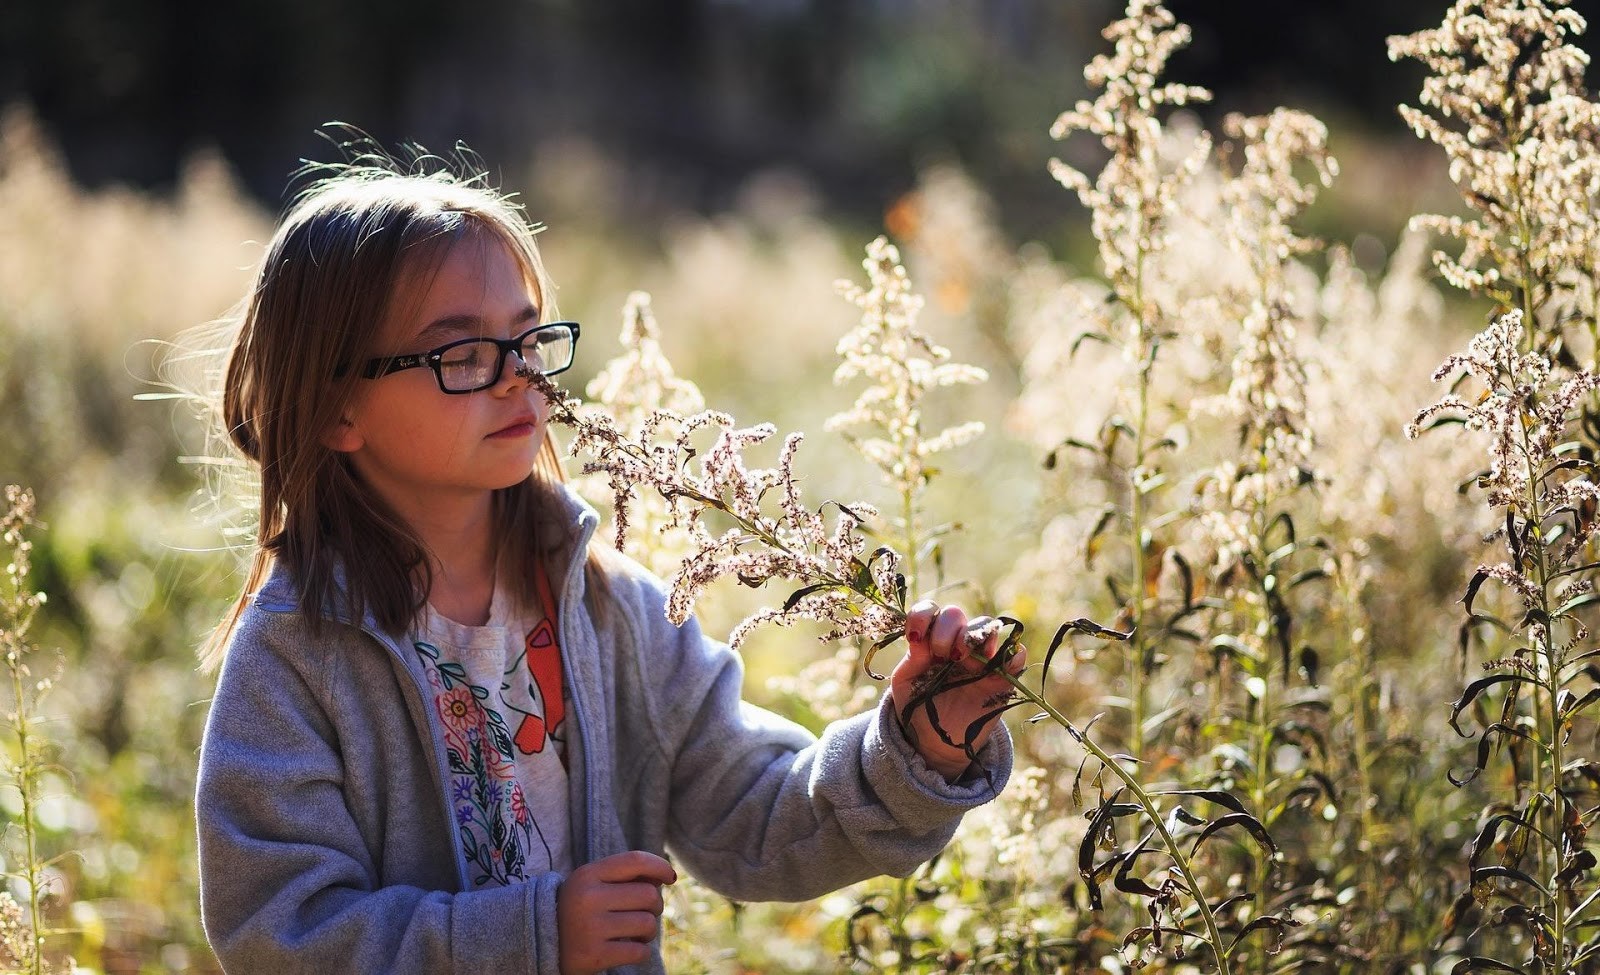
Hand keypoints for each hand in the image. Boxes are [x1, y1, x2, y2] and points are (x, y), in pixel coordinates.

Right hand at [557, 850, 676, 973]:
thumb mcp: (593, 885)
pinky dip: (640, 952)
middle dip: (655, 906)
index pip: (635, 860)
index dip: (660, 866)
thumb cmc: (580, 911)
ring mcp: (590, 927)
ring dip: (648, 932)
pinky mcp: (593, 955)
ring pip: (647, 923)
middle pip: (649, 894)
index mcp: (587, 875)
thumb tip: (665, 875)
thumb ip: (624, 876)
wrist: (543, 945)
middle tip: (642, 914)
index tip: (670, 878)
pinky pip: (639, 952)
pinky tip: (627, 950)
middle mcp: (587, 898)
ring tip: (634, 934)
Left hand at [889, 601, 1025, 781]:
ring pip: (988, 626)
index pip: (930, 611)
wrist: (936, 742)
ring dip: (978, 636)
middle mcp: (956, 643)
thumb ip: (911, 661)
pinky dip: (1012, 654)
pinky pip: (1016, 654)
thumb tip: (920, 639)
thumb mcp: (906, 685)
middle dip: (949, 630)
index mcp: (930, 641)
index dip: (923, 616)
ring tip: (969, 661)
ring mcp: (980, 658)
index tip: (915, 638)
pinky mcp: (1002, 676)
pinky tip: (996, 668)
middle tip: (943, 655)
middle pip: (957, 614)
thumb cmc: (917, 708)